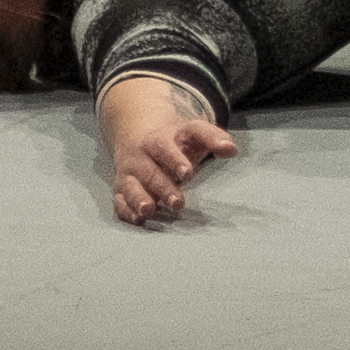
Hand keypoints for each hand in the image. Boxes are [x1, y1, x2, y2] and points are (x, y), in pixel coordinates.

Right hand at [101, 77, 236, 225]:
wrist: (137, 130)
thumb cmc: (172, 137)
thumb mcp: (192, 130)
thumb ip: (212, 137)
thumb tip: (231, 150)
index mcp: (157, 140)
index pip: (164, 149)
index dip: (174, 160)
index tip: (187, 173)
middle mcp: (139, 158)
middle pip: (149, 173)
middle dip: (163, 189)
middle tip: (178, 203)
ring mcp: (128, 174)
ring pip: (129, 187)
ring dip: (137, 200)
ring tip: (148, 211)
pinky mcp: (121, 189)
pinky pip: (118, 201)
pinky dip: (124, 211)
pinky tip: (137, 220)